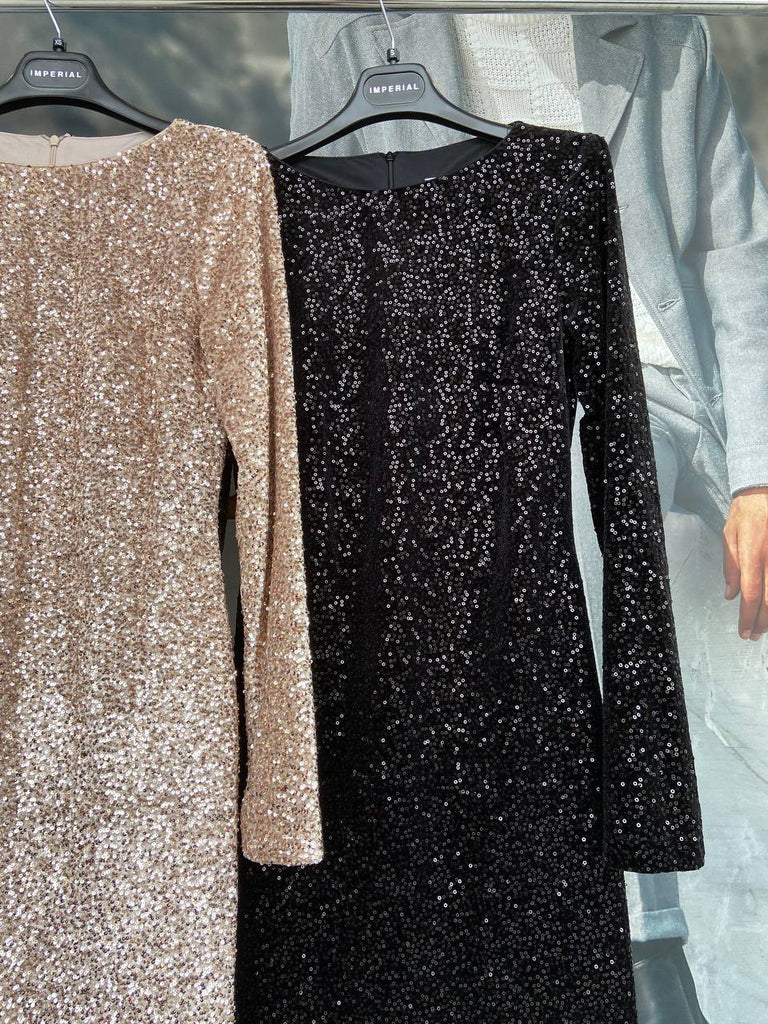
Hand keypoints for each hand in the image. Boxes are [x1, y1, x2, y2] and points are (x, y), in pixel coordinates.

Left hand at [723, 486, 767, 638]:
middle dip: (762, 622)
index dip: (748, 616)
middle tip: (754, 635)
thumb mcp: (729, 535)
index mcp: (752, 552)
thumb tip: (729, 595)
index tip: (744, 631)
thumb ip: (730, 566)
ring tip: (765, 628)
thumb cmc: (746, 514)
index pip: (750, 592)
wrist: (765, 493)